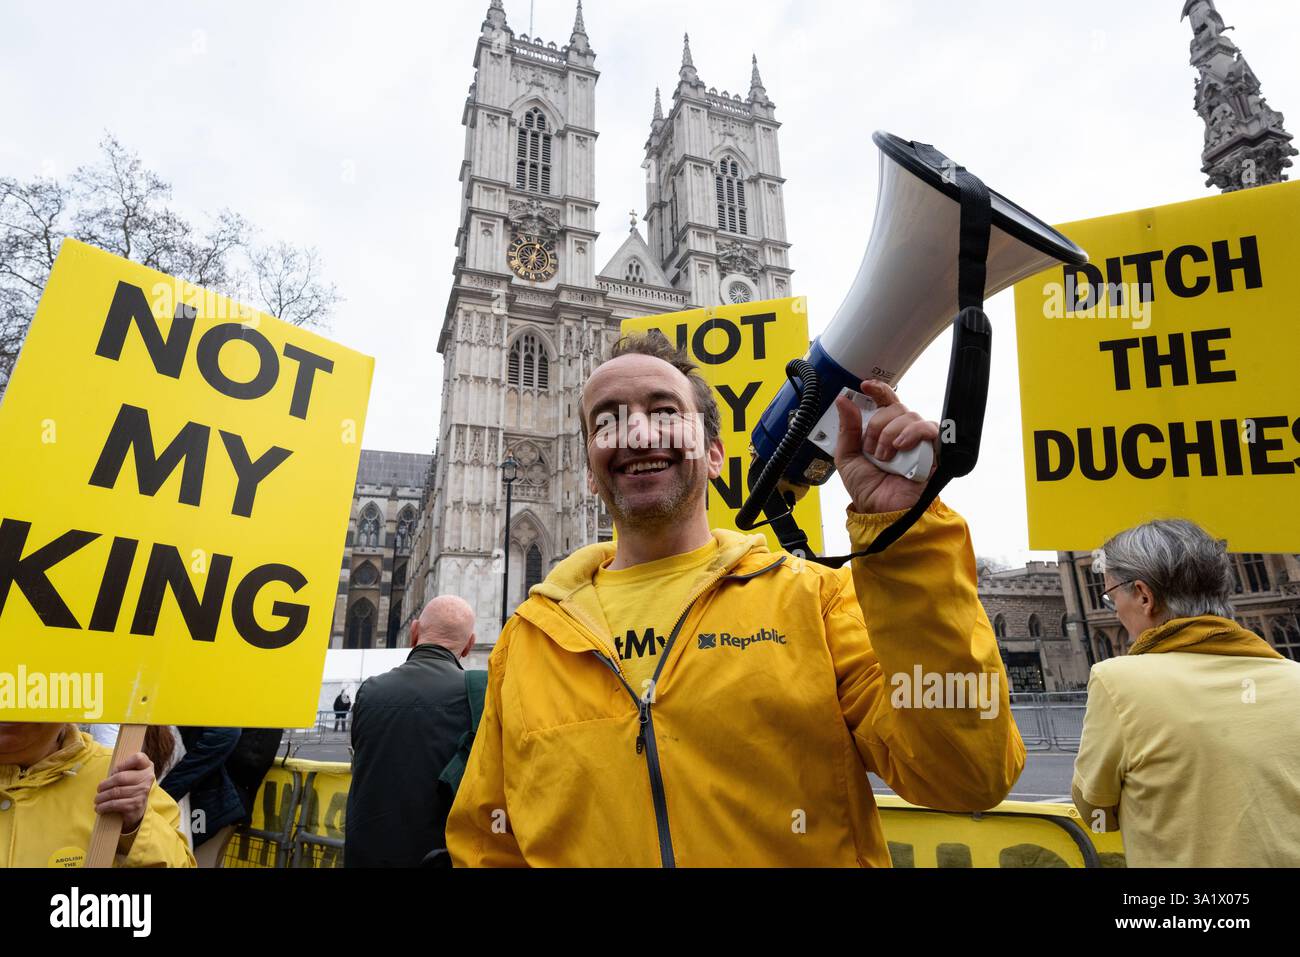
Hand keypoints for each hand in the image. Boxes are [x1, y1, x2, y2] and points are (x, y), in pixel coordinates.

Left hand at [94, 751, 154, 833]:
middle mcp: (147, 778)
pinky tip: (100, 808)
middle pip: (121, 777)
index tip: (113, 772)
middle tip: (99, 789)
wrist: (140, 808)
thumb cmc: (131, 788)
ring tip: (97, 799)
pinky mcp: (136, 804)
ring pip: (116, 792)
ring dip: (102, 797)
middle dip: (105, 784)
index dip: (122, 764)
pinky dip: (104, 806)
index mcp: (147, 767)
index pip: (138, 758)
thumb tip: (109, 775)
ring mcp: (142, 792)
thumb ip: (124, 769)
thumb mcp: (132, 774)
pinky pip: (115, 803)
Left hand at [833, 380, 938, 513]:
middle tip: (871, 448)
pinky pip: (928, 428)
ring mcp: (917, 441)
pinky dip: (912, 433)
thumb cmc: (867, 489)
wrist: (881, 511)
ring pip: (909, 415)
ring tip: (884, 457)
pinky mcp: (932, 450)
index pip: (884, 401)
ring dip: (891, 434)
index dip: (877, 389)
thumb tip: (842, 401)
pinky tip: (901, 446)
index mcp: (882, 430)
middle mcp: (901, 432)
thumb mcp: (847, 457)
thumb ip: (846, 428)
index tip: (864, 387)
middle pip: (895, 407)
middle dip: (878, 424)